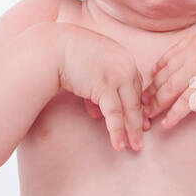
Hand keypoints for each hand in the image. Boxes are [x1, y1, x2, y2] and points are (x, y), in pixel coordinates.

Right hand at [57, 26, 150, 150]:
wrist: (54, 47)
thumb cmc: (68, 55)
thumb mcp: (89, 69)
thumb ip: (97, 90)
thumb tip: (97, 113)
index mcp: (125, 58)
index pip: (135, 86)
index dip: (137, 105)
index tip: (141, 120)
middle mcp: (126, 66)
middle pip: (137, 99)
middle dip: (138, 121)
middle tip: (141, 138)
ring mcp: (118, 76)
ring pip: (130, 109)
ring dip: (133, 130)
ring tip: (135, 147)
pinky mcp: (105, 86)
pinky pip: (115, 114)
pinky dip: (117, 131)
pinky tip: (119, 145)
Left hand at [142, 26, 195, 129]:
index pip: (169, 57)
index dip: (157, 71)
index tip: (150, 80)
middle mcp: (193, 54)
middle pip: (165, 74)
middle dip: (151, 90)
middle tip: (141, 103)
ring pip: (170, 89)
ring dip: (157, 104)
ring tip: (148, 115)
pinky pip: (186, 103)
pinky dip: (175, 114)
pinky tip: (167, 123)